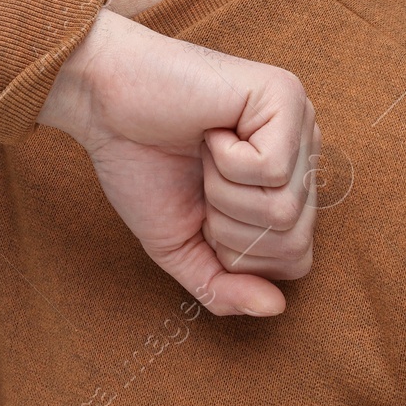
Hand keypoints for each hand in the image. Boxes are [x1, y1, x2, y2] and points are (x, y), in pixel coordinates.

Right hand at [38, 8, 319, 315]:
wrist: (102, 100)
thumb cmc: (140, 161)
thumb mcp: (181, 244)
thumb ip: (223, 285)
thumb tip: (275, 310)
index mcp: (286, 185)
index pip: (296, 261)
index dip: (238, 255)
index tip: (203, 210)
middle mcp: (304, 152)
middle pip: (294, 241)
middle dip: (229, 226)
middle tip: (200, 179)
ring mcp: (299, 122)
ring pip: (284, 209)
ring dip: (224, 193)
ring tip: (204, 153)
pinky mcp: (286, 95)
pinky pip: (272, 168)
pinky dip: (226, 160)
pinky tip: (212, 130)